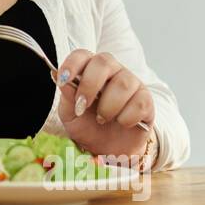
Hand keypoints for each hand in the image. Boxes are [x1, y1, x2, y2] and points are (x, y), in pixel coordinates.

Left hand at [50, 49, 153, 163]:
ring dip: (108, 106)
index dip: (72, 64)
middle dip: (89, 85)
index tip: (63, 80)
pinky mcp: (146, 100)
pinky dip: (126, 118)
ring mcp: (132, 83)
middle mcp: (112, 71)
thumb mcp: (70, 115)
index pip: (82, 55)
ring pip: (123, 83)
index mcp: (90, 70)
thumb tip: (58, 77)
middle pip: (104, 62)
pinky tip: (122, 123)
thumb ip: (66, 96)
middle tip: (82, 107)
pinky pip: (139, 103)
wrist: (109, 149)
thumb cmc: (88, 126)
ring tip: (102, 119)